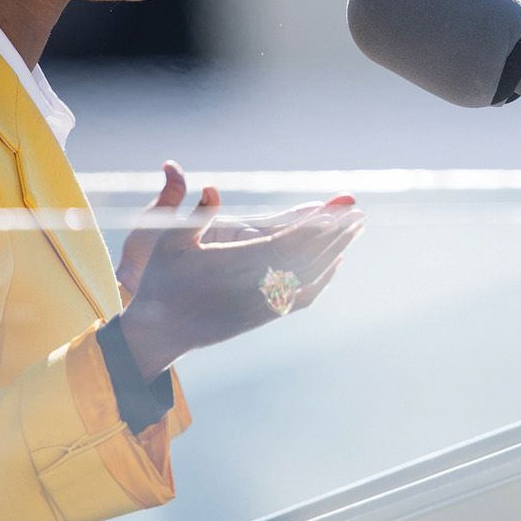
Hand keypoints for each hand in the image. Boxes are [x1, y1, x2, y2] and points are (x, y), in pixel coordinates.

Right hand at [117, 177, 362, 378]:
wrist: (159, 334)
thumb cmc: (160, 283)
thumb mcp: (168, 241)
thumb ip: (195, 214)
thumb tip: (212, 187)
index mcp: (236, 265)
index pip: (290, 241)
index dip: (318, 225)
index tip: (340, 209)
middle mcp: (256, 288)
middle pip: (310, 257)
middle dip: (337, 234)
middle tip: (361, 213)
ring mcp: (263, 305)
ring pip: (311, 277)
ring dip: (336, 252)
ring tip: (355, 231)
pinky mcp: (263, 317)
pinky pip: (304, 297)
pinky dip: (324, 279)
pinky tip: (335, 264)